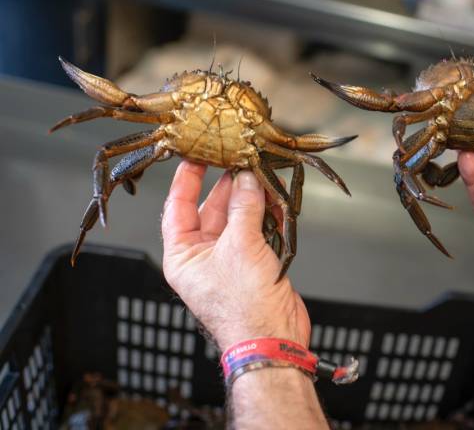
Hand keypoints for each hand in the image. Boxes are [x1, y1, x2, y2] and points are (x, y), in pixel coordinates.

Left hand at [161, 161, 310, 351]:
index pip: (177, 207)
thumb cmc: (243, 306)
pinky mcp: (254, 263)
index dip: (187, 179)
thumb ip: (244, 206)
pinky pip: (256, 230)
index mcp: (183, 254)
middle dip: (228, 186)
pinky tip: (275, 200)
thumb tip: (246, 178)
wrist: (273, 339)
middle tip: (242, 161)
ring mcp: (229, 259)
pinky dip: (266, 215)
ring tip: (263, 177)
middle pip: (212, 209)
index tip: (197, 154)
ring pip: (237, 218)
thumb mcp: (240, 245)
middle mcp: (203, 255)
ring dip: (251, 199)